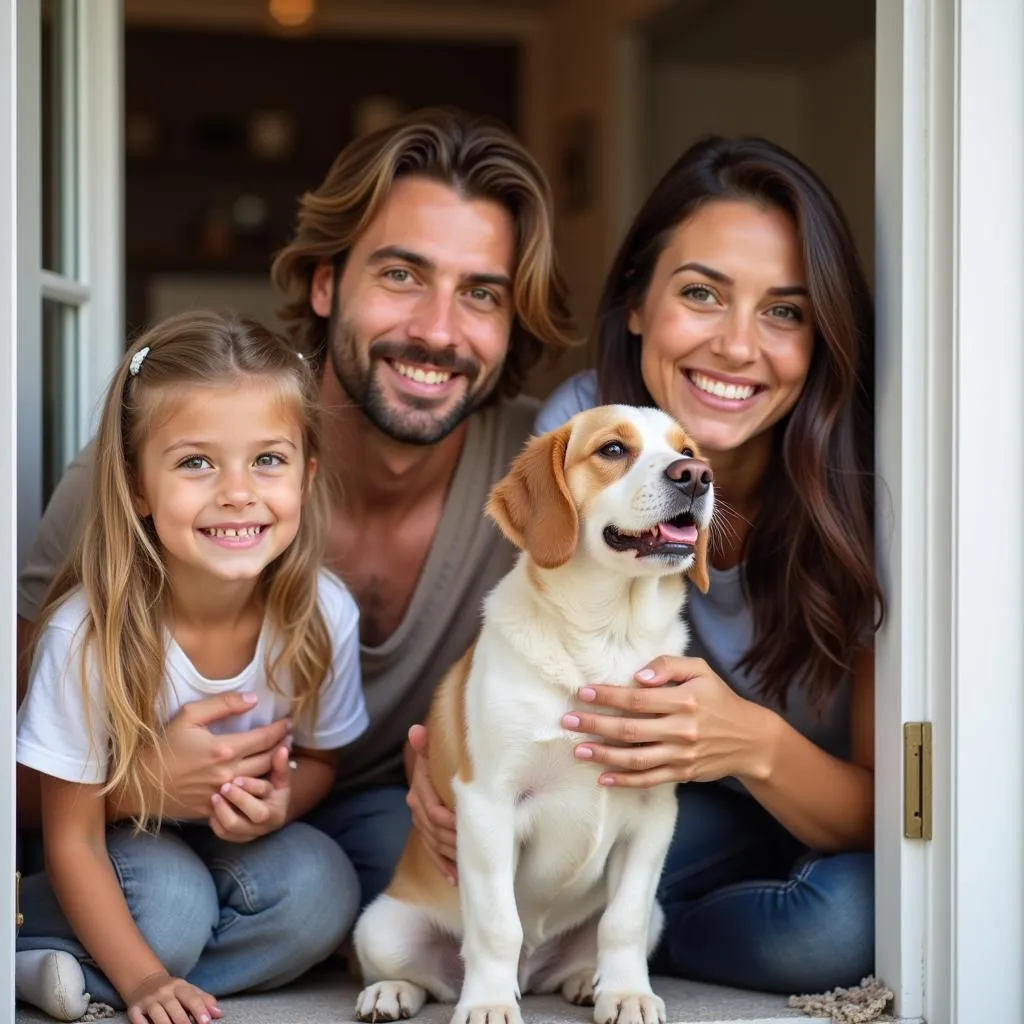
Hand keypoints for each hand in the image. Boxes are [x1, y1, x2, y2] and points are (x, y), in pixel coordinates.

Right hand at [109, 692, 290, 821]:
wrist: (140, 783)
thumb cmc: (163, 745)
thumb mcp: (189, 716)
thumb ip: (223, 704)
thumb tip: (253, 698)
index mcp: (224, 749)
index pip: (265, 738)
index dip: (281, 729)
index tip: (289, 722)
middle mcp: (228, 773)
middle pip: (269, 760)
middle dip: (283, 747)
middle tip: (289, 737)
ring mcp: (222, 793)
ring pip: (261, 780)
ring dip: (275, 767)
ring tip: (281, 755)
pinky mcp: (215, 807)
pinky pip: (245, 797)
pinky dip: (257, 785)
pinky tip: (262, 776)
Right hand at [125, 970, 220, 1023]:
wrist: (144, 981)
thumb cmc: (172, 991)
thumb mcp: (188, 990)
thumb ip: (204, 1000)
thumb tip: (219, 1014)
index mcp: (180, 986)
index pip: (191, 998)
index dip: (199, 1010)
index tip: (207, 1022)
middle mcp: (164, 992)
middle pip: (175, 1009)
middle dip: (183, 1022)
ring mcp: (148, 1001)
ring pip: (158, 1016)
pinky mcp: (134, 1010)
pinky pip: (138, 1020)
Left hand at [209, 744, 291, 841]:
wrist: (270, 811)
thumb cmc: (272, 787)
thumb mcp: (278, 776)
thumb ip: (278, 764)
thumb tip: (282, 748)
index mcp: (280, 801)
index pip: (267, 793)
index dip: (252, 785)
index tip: (237, 778)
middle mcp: (270, 820)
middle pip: (257, 814)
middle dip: (239, 799)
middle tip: (224, 787)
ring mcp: (253, 831)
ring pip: (236, 827)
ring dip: (224, 811)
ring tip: (214, 797)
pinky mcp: (239, 838)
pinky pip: (224, 834)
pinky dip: (216, 822)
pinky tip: (211, 809)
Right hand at [405, 724, 457, 883]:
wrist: (435, 763)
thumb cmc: (443, 757)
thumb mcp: (438, 750)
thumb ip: (429, 743)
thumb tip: (416, 730)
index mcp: (421, 787)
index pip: (433, 811)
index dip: (450, 822)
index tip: (467, 827)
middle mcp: (416, 806)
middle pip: (434, 831)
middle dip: (454, 841)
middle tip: (474, 848)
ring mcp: (419, 821)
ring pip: (433, 843)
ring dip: (451, 855)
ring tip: (469, 863)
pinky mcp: (425, 833)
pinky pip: (431, 853)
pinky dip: (442, 865)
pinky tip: (454, 878)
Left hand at [560, 656, 776, 787]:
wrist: (750, 739)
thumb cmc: (719, 699)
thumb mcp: (701, 671)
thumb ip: (669, 666)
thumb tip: (639, 675)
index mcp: (683, 700)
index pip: (637, 699)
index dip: (607, 696)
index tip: (583, 693)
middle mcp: (680, 729)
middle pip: (629, 730)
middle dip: (594, 725)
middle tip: (568, 721)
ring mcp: (681, 754)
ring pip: (635, 758)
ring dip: (603, 754)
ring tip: (578, 749)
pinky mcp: (682, 773)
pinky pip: (648, 779)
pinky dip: (624, 780)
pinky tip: (602, 777)